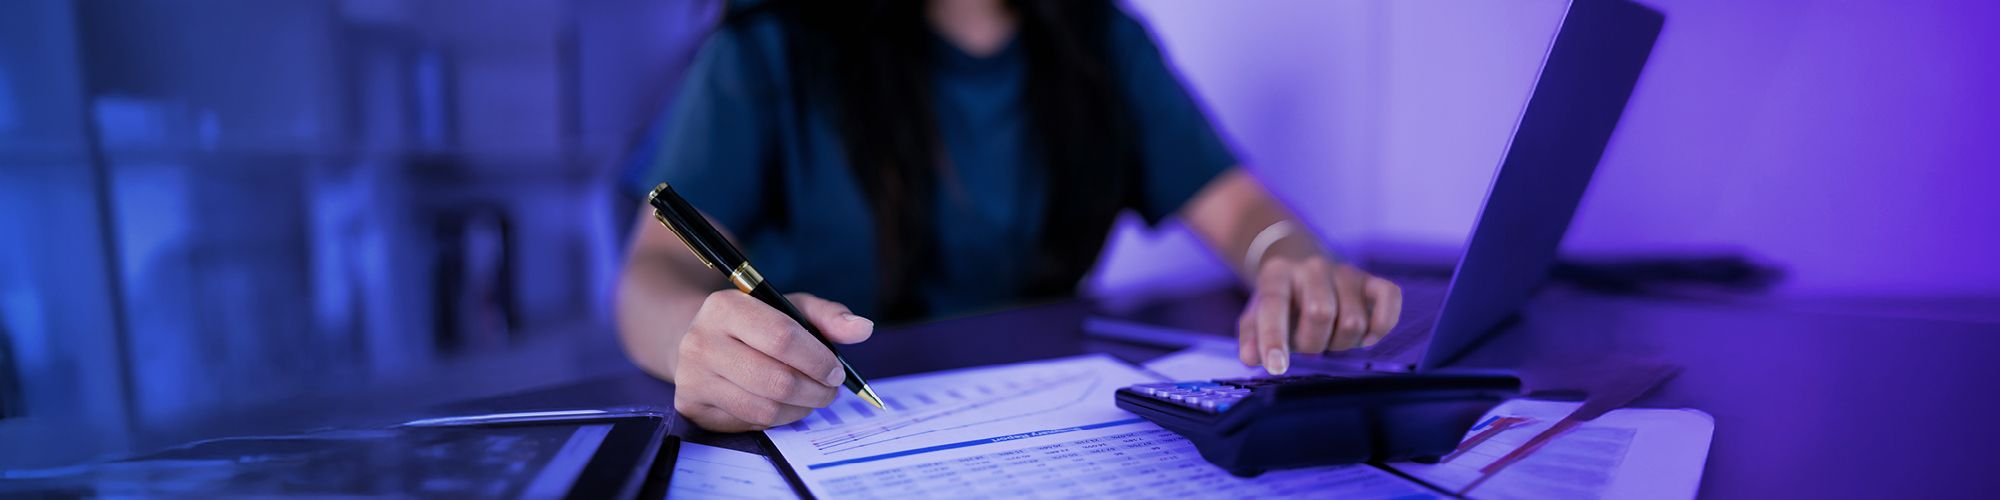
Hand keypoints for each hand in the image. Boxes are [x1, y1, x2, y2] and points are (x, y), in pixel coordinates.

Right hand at [674, 292, 872, 431]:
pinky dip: (778, 419)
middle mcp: (700, 341)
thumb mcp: (790, 309)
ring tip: (811, 398)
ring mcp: (692, 378)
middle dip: (815, 391)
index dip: (817, 359)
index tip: (837, 371)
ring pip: (765, 409)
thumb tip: (864, 329)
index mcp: (725, 307)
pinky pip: (750, 424)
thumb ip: (829, 316)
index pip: (782, 338)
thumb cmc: (756, 325)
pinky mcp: (693, 407)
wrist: (703, 342)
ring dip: (801, 409)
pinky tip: (783, 404)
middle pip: (775, 380)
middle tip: (831, 391)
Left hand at [1236, 255, 1401, 373]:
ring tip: (1330, 336)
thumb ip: (1251, 338)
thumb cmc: (1281, 302)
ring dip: (1341, 342)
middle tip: (1309, 343)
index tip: (1277, 367)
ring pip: (1353, 321)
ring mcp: (1345, 272)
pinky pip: (1390, 299)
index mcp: (1277, 274)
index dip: (1274, 338)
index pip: (1274, 304)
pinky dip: (1380, 326)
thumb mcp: (1256, 316)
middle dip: (1314, 342)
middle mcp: (1312, 267)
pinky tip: (1365, 336)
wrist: (1302, 268)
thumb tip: (1251, 358)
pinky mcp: (1372, 280)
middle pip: (1321, 314)